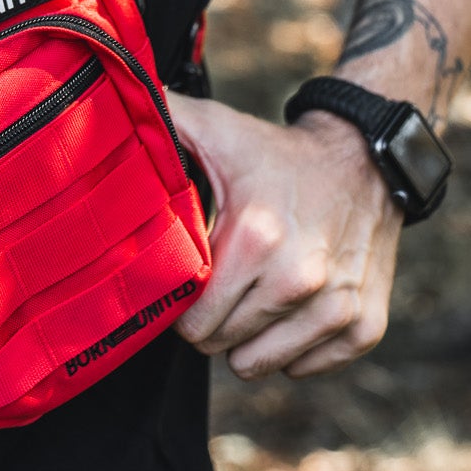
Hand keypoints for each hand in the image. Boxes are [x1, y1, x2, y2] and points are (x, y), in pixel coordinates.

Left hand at [168, 91, 402, 379]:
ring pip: (258, 365)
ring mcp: (338, 308)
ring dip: (248, 337)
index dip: (181, 305)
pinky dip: (291, 345)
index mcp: (256, 239)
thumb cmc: (274, 152)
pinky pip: (302, 367)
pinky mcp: (367, 327)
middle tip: (221, 280)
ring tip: (254, 290)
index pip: (192, 323)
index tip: (190, 277)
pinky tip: (292, 302)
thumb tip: (103, 103)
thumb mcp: (215, 129)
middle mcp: (300, 280)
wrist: (364, 157)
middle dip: (212, 321)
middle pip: (221, 346)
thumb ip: (157, 118)